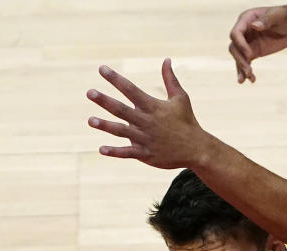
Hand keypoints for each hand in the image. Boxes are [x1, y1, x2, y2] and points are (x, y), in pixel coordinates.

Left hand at [87, 59, 210, 168]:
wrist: (197, 149)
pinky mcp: (146, 154)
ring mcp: (145, 139)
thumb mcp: (181, 98)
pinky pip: (128, 153)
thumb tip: (166, 60)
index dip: (116, 79)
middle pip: (122, 110)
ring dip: (105, 126)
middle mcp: (147, 122)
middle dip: (105, 101)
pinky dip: (115, 151)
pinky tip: (102, 149)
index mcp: (153, 107)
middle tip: (90, 92)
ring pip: (121, 131)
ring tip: (90, 120)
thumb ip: (170, 79)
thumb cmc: (187, 122)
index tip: (102, 69)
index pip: (131, 90)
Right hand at [229, 6, 286, 82]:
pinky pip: (246, 63)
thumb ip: (266, 20)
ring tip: (247, 78)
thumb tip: (254, 26)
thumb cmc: (285, 16)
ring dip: (241, 68)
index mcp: (246, 19)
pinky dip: (247, 72)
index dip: (240, 45)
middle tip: (249, 71)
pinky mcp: (253, 52)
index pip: (236, 33)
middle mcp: (244, 31)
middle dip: (240, 60)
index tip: (250, 55)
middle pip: (234, 47)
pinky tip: (251, 80)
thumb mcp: (278, 16)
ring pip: (238, 57)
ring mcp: (247, 43)